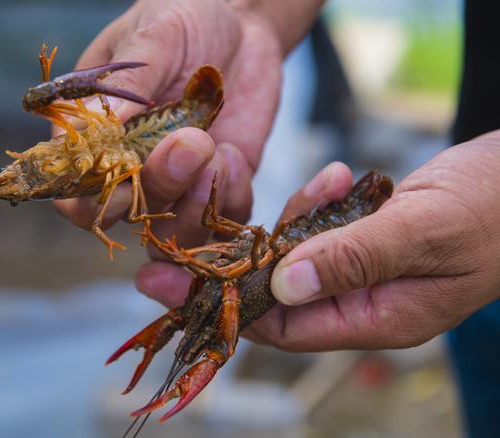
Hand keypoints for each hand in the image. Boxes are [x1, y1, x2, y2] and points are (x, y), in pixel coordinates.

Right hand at [55, 0, 286, 247]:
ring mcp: (177, 182)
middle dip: (158, 188)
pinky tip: (235, 154)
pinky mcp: (218, 186)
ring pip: (172, 232)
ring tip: (219, 150)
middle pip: (127, 216)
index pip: (75, 192)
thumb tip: (92, 127)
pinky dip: (230, 198)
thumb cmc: (184, 17)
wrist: (243, 25)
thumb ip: (127, 81)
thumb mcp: (154, 35)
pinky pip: (221, 218)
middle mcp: (131, 168)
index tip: (125, 176)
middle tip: (191, 142)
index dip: (91, 199)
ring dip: (194, 206)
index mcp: (96, 135)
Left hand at [138, 131, 499, 350]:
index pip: (283, 326)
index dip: (227, 305)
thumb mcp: (423, 232)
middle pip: (277, 294)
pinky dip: (319, 205)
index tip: (173, 283)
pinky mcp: (368, 238)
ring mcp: (366, 269)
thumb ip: (353, 258)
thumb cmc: (493, 209)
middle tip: (178, 242)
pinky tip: (334, 177)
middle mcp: (364, 301)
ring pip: (298, 257)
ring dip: (289, 223)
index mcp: (377, 318)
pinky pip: (324, 229)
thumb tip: (282, 285)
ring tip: (315, 185)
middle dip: (233, 266)